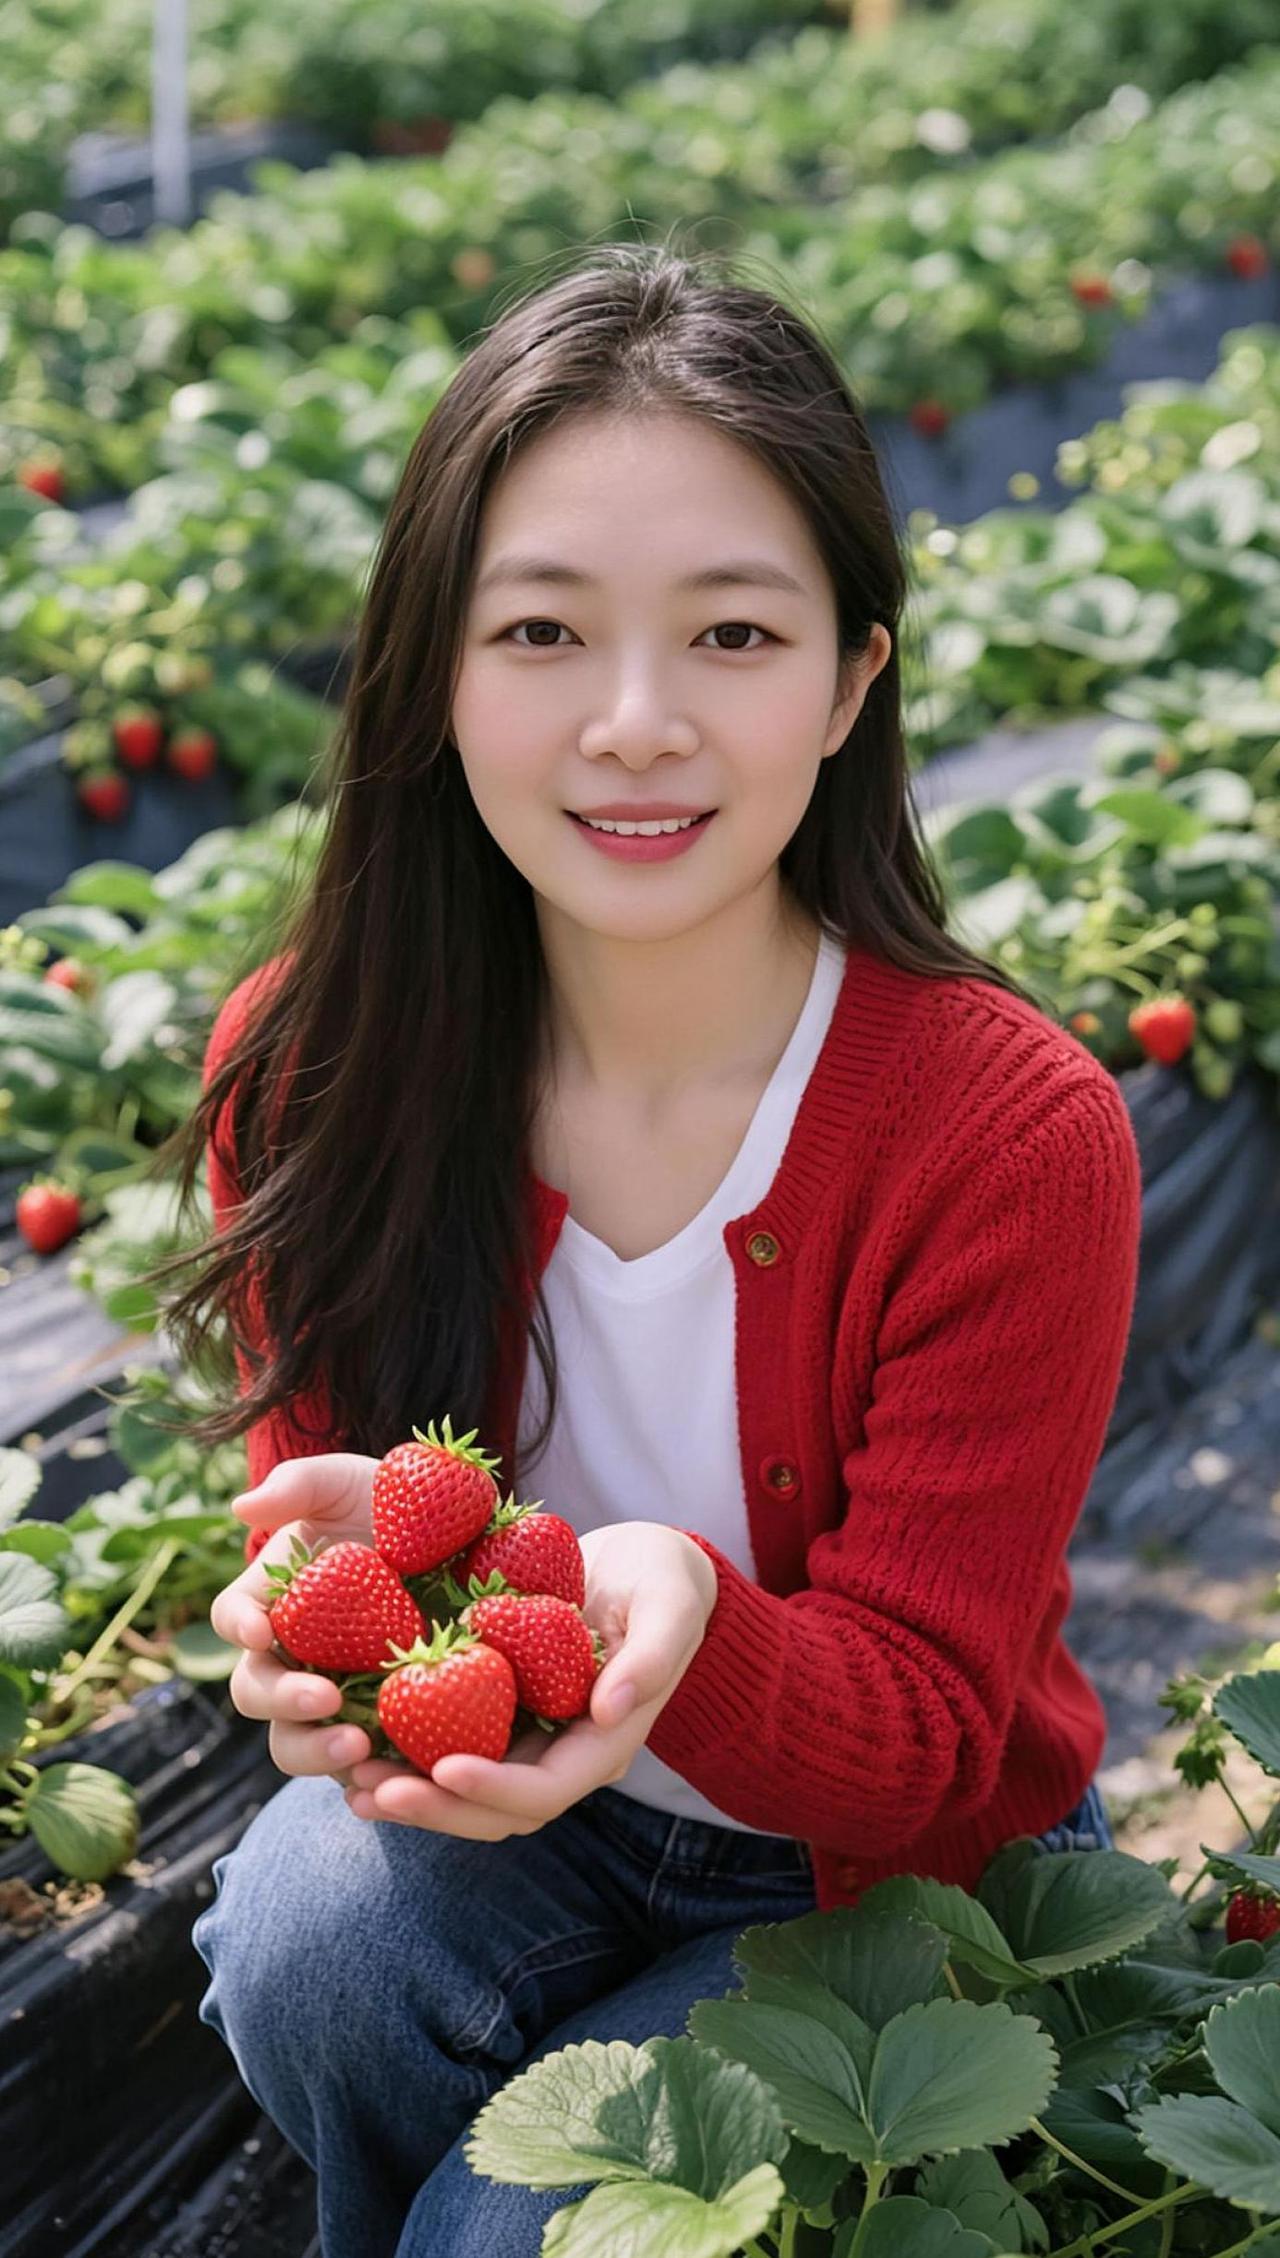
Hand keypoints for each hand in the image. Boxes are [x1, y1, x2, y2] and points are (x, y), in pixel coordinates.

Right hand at [212, 1452, 381, 1787]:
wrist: (453, 1542)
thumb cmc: (386, 1502)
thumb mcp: (350, 1481)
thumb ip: (300, 1484)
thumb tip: (244, 1506)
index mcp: (272, 1601)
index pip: (232, 1618)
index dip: (239, 1626)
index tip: (260, 1630)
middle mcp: (292, 1657)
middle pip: (258, 1695)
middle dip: (284, 1703)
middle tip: (324, 1700)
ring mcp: (333, 1696)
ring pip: (301, 1744)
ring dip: (320, 1753)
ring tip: (360, 1746)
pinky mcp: (380, 1724)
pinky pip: (363, 1766)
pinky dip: (369, 1781)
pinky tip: (397, 1782)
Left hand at [346, 1520, 718, 1839]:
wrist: (646, 1568)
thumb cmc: (665, 1581)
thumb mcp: (672, 1605)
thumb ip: (652, 1657)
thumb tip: (611, 1711)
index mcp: (605, 1743)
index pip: (544, 1789)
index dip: (494, 1788)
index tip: (442, 1768)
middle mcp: (561, 1755)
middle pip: (493, 1811)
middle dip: (433, 1807)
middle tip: (371, 1790)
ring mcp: (528, 1739)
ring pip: (464, 1792)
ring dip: (409, 1795)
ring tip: (349, 1783)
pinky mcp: (499, 1714)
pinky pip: (448, 1749)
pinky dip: (405, 1756)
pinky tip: (357, 1745)